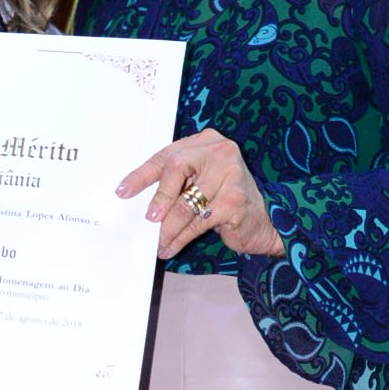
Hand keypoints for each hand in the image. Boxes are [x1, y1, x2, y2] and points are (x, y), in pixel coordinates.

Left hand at [117, 127, 284, 261]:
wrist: (265, 220)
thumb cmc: (226, 200)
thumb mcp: (200, 184)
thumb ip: (177, 183)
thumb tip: (142, 203)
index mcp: (207, 141)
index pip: (167, 155)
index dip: (142, 174)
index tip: (123, 191)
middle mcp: (221, 151)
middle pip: (175, 169)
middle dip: (159, 198)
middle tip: (148, 221)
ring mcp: (231, 174)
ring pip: (186, 202)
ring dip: (168, 227)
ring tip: (159, 242)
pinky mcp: (235, 200)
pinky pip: (198, 221)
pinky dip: (181, 237)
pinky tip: (172, 247)